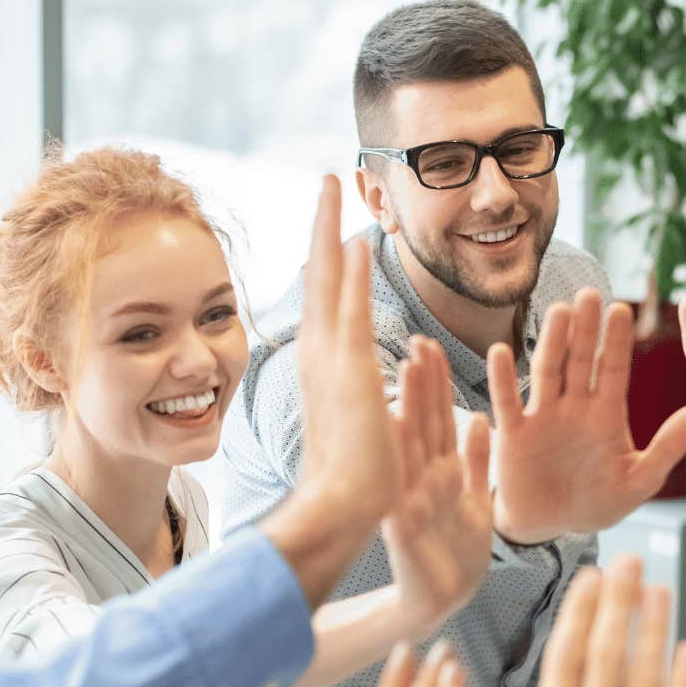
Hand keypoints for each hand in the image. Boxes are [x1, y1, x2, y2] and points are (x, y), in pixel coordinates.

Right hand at [295, 175, 398, 524]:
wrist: (344, 507)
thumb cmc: (356, 477)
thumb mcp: (359, 421)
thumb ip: (360, 395)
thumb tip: (368, 386)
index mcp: (323, 365)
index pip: (326, 297)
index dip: (328, 255)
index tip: (332, 222)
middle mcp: (318, 354)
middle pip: (319, 274)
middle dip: (321, 224)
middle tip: (326, 180)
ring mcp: (329, 360)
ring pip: (329, 280)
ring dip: (329, 229)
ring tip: (332, 184)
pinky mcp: (349, 372)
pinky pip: (351, 313)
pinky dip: (352, 276)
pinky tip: (354, 241)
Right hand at [382, 337, 493, 629]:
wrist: (441, 602)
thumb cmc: (456, 552)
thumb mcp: (476, 500)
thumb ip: (476, 461)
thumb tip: (477, 417)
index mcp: (442, 472)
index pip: (439, 417)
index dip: (435, 382)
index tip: (429, 345)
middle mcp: (423, 480)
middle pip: (424, 423)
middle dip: (421, 383)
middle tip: (416, 341)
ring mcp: (414, 501)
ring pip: (414, 447)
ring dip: (410, 408)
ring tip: (406, 370)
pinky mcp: (406, 528)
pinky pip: (407, 489)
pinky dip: (403, 461)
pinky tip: (397, 430)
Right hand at [488, 290, 685, 542]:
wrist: (551, 528)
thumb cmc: (596, 502)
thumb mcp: (639, 481)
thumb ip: (666, 449)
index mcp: (606, 413)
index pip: (612, 370)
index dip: (616, 342)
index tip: (621, 310)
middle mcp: (574, 406)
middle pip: (579, 361)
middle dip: (585, 329)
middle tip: (590, 294)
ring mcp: (543, 416)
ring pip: (547, 372)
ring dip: (552, 342)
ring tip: (558, 311)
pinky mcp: (514, 434)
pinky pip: (509, 403)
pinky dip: (503, 379)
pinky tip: (501, 352)